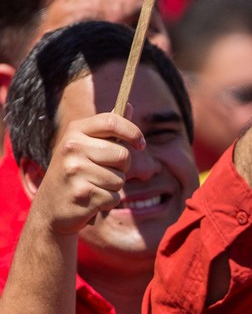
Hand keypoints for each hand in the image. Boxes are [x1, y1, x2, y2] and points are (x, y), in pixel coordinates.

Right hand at [29, 111, 145, 234]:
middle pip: (123, 155)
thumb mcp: (85, 146)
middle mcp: (72, 147)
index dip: (133, 132)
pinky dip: (107, 202)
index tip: (140, 144)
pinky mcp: (81, 194)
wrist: (50, 208)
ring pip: (120, 179)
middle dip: (122, 168)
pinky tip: (90, 200)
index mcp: (75, 131)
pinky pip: (114, 198)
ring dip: (113, 187)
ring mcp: (75, 171)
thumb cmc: (75, 173)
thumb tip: (129, 106)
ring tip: (93, 186)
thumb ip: (108, 130)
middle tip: (103, 173)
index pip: (112, 121)